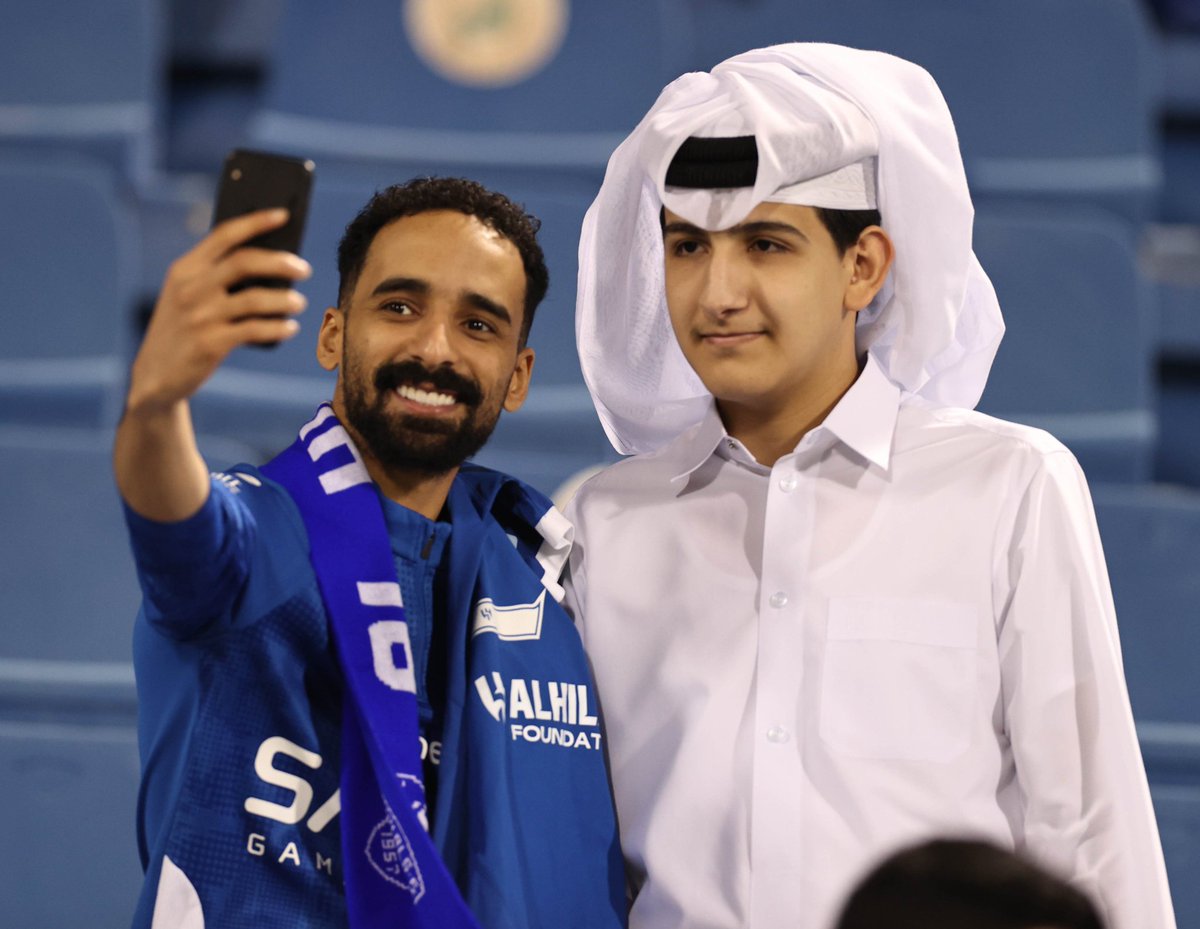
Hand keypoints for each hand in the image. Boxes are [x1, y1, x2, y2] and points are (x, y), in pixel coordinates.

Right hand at [125, 208, 312, 415]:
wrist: (155, 375)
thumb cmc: (183, 330)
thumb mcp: (188, 296)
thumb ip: (217, 277)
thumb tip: (272, 265)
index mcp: (185, 268)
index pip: (224, 235)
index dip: (256, 221)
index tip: (282, 215)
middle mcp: (191, 288)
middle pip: (245, 262)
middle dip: (281, 262)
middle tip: (304, 269)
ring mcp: (200, 316)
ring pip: (255, 298)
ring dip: (285, 300)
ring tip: (299, 303)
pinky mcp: (210, 343)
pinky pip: (255, 330)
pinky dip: (278, 327)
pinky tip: (290, 328)